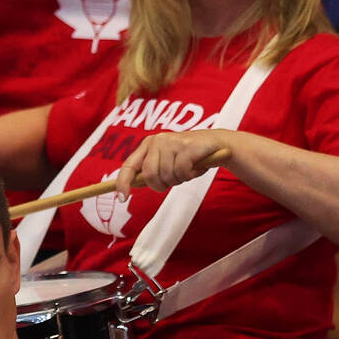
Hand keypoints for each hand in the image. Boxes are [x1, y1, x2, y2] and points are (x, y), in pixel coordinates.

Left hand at [112, 130, 234, 195]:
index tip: (121, 198)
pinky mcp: (186, 146)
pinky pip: (181, 171)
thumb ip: (152, 170)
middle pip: (149, 174)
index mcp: (148, 144)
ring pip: (167, 174)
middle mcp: (156, 141)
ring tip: (186, 172)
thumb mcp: (167, 161)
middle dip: (160, 185)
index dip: (123, 182)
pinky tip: (194, 168)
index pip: (129, 165)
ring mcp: (171, 142)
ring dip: (178, 180)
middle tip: (172, 182)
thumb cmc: (189, 156)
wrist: (216, 144)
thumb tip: (132, 184)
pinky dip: (188, 176)